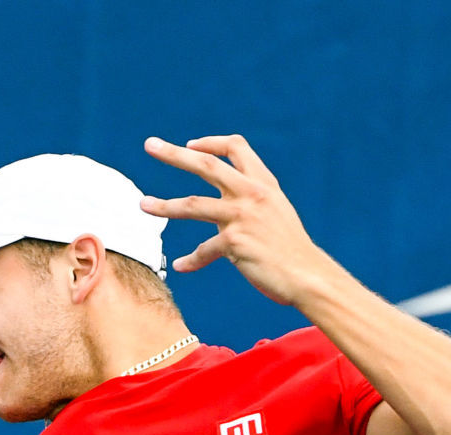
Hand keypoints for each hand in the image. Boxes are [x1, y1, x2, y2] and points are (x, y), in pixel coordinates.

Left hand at [140, 135, 340, 306]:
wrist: (307, 275)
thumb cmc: (290, 249)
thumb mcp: (275, 213)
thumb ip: (252, 202)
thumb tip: (227, 204)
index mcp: (263, 183)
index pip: (236, 148)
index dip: (211, 143)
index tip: (190, 144)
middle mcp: (252, 194)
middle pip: (206, 165)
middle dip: (174, 154)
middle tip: (149, 145)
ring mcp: (242, 216)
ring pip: (192, 204)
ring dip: (164, 205)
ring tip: (143, 205)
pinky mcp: (235, 242)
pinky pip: (203, 250)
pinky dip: (191, 260)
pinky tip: (180, 266)